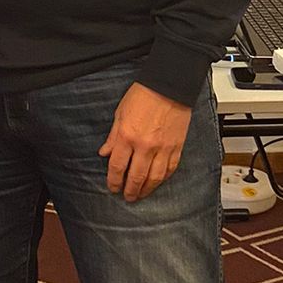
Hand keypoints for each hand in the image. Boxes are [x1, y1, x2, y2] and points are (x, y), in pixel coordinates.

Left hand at [99, 81, 190, 201]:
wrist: (169, 86)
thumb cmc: (144, 94)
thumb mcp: (120, 113)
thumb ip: (113, 136)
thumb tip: (105, 153)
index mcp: (127, 136)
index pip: (116, 166)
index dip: (113, 181)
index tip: (112, 187)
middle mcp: (145, 146)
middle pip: (135, 177)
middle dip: (129, 190)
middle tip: (126, 197)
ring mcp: (163, 148)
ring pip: (154, 178)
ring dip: (146, 190)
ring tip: (140, 194)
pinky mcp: (177, 147)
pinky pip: (169, 169)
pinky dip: (162, 179)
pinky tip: (157, 182)